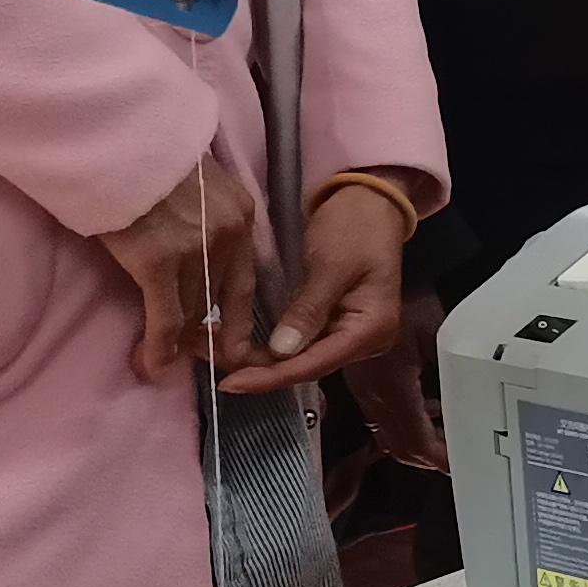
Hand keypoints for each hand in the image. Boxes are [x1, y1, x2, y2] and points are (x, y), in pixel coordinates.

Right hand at [95, 154, 269, 382]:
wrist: (112, 131)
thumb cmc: (140, 151)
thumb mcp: (192, 180)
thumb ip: (201, 214)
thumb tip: (187, 246)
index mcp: (240, 211)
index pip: (246, 278)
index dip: (237, 317)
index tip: (232, 344)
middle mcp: (228, 234)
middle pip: (219, 300)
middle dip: (206, 334)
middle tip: (190, 354)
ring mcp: (195, 249)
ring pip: (193, 312)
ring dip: (178, 342)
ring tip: (163, 359)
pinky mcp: (158, 261)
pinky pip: (165, 319)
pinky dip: (159, 348)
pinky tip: (150, 364)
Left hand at [221, 178, 417, 396]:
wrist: (368, 203)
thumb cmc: (355, 227)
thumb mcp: (331, 264)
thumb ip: (308, 309)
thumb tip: (281, 351)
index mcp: (371, 329)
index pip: (316, 363)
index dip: (272, 376)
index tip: (231, 383)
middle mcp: (364, 341)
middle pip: (308, 366)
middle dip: (263, 371)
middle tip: (216, 369)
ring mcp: (349, 333)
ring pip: (301, 358)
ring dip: (264, 362)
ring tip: (221, 359)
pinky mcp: (333, 323)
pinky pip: (301, 343)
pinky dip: (272, 347)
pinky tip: (244, 347)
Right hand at [343, 274, 449, 467]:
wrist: (364, 273)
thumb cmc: (410, 297)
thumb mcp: (440, 335)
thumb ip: (452, 374)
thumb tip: (469, 406)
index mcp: (393, 387)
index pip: (416, 440)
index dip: (440, 458)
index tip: (463, 465)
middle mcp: (373, 394)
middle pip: (399, 446)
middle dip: (429, 458)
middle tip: (459, 458)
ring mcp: (363, 389)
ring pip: (388, 434)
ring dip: (417, 442)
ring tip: (450, 438)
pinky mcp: (360, 381)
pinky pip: (382, 416)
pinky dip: (406, 423)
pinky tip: (429, 409)